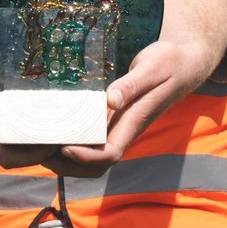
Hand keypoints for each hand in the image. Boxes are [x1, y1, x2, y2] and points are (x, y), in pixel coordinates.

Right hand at [0, 47, 55, 169]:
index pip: (7, 154)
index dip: (33, 153)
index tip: (55, 142)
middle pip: (11, 159)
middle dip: (38, 153)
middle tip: (63, 137)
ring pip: (8, 155)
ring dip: (31, 148)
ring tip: (56, 132)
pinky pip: (3, 147)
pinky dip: (21, 142)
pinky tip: (38, 128)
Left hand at [41, 39, 193, 177]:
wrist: (186, 62)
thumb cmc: (170, 62)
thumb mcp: (151, 68)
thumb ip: (131, 84)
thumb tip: (110, 100)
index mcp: (135, 121)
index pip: (110, 153)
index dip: (86, 157)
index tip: (63, 146)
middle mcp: (127, 128)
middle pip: (98, 164)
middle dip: (69, 165)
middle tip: (40, 150)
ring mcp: (122, 125)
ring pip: (95, 156)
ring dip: (68, 158)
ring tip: (41, 144)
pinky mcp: (117, 117)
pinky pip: (94, 138)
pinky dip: (74, 139)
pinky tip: (56, 127)